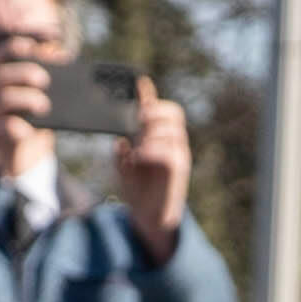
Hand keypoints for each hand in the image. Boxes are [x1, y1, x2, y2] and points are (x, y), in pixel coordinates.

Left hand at [119, 81, 190, 246]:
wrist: (149, 218)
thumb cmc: (138, 190)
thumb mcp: (124, 165)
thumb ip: (122, 150)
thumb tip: (121, 138)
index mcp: (159, 137)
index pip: (157, 109)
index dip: (149, 95)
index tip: (140, 82)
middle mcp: (172, 142)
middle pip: (174, 112)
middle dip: (155, 112)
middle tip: (137, 120)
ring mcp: (178, 154)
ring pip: (173, 130)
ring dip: (152, 132)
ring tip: (136, 144)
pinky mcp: (179, 170)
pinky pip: (170, 153)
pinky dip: (152, 150)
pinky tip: (139, 156)